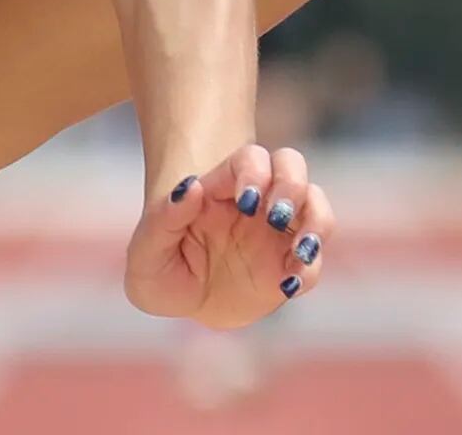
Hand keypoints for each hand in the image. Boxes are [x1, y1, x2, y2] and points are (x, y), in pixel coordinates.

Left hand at [124, 144, 333, 329]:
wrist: (182, 302)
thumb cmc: (158, 268)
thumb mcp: (145, 252)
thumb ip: (164, 218)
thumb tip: (190, 186)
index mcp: (220, 187)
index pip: (248, 160)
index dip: (254, 172)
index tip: (247, 202)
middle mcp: (257, 200)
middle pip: (291, 165)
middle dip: (291, 184)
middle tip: (276, 216)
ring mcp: (279, 231)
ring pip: (315, 204)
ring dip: (315, 221)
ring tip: (300, 252)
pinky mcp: (291, 264)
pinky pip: (315, 259)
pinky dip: (310, 269)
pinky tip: (288, 286)